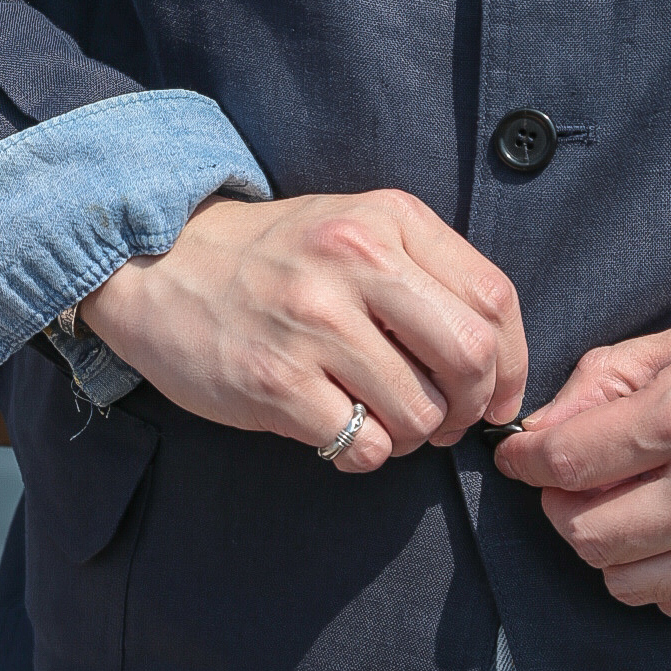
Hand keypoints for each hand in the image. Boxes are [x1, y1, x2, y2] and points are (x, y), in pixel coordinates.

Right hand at [81, 190, 525, 472]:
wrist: (158, 263)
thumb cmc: (272, 256)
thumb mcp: (354, 226)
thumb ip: (425, 272)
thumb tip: (499, 362)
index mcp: (386, 219)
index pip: (494, 300)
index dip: (513, 363)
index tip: (496, 392)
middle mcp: (355, 261)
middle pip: (472, 359)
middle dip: (471, 407)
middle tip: (444, 418)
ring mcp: (312, 322)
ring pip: (421, 414)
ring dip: (413, 436)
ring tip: (378, 416)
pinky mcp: (274, 381)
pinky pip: (364, 447)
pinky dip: (364, 452)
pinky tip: (336, 425)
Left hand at [495, 304, 670, 615]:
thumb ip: (603, 382)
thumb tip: (540, 428)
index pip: (569, 460)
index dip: (525, 460)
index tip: (517, 456)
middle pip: (588, 532)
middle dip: (560, 506)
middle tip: (570, 481)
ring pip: (626, 581)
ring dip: (605, 547)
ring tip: (621, 506)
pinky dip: (657, 574)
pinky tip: (670, 531)